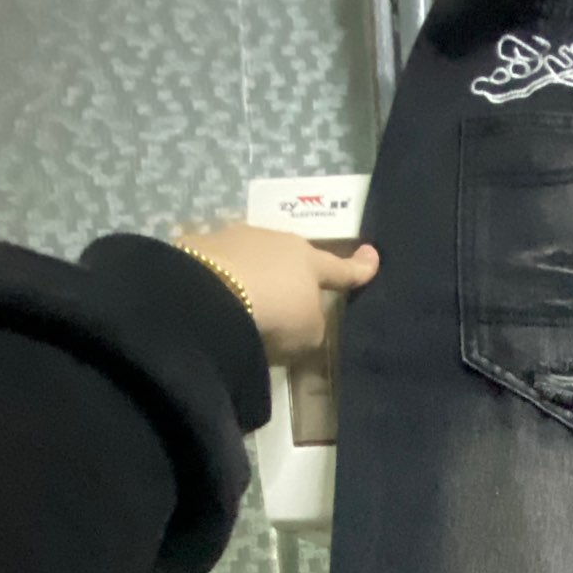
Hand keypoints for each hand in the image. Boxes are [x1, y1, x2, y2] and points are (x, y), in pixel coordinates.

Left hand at [180, 223, 379, 360]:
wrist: (210, 298)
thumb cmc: (275, 315)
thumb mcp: (308, 334)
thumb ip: (313, 324)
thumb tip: (304, 319)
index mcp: (310, 260)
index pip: (341, 268)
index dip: (359, 268)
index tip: (372, 256)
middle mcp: (275, 240)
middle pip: (292, 255)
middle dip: (293, 270)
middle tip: (289, 292)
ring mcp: (235, 237)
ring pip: (253, 254)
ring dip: (254, 271)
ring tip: (244, 297)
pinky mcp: (199, 245)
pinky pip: (219, 263)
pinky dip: (221, 277)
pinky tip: (214, 295)